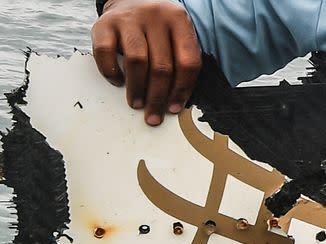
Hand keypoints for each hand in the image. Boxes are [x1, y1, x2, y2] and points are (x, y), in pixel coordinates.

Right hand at [91, 0, 201, 125]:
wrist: (130, 0)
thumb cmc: (158, 30)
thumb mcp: (176, 38)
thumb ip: (179, 62)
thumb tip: (174, 103)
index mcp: (179, 20)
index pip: (188, 62)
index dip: (182, 90)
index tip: (174, 108)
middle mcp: (156, 16)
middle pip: (162, 66)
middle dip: (158, 97)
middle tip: (153, 116)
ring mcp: (129, 18)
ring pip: (137, 61)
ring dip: (137, 89)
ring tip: (138, 104)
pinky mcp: (104, 23)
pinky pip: (105, 52)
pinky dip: (111, 72)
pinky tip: (118, 82)